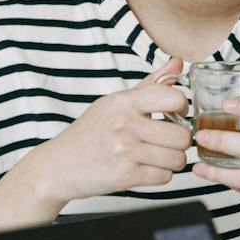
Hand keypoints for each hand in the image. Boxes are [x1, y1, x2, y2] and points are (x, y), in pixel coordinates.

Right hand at [16, 57, 191, 207]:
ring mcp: (124, 150)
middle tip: (168, 142)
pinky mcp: (124, 175)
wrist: (57, 166)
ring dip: (172, 161)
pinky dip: (159, 175)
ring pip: (177, 158)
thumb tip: (177, 62)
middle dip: (180, 142)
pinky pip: (164, 177)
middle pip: (181, 135)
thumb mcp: (115, 103)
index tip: (175, 114)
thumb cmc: (89, 134)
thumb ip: (150, 84)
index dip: (182, 107)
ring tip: (156, 156)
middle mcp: (124, 124)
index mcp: (123, 102)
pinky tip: (146, 168)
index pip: (173, 97)